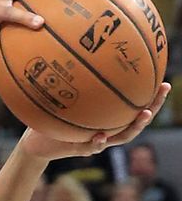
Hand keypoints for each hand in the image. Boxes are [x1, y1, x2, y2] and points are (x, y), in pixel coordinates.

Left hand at [20, 83, 170, 160]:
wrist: (37, 140)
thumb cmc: (51, 115)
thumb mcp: (59, 94)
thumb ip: (68, 80)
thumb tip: (71, 50)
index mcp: (107, 117)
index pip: (133, 105)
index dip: (151, 96)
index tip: (163, 81)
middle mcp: (108, 129)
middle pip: (137, 119)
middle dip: (152, 105)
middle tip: (162, 90)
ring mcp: (97, 141)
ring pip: (122, 136)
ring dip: (135, 126)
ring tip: (144, 114)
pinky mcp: (81, 150)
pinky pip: (92, 147)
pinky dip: (97, 143)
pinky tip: (100, 136)